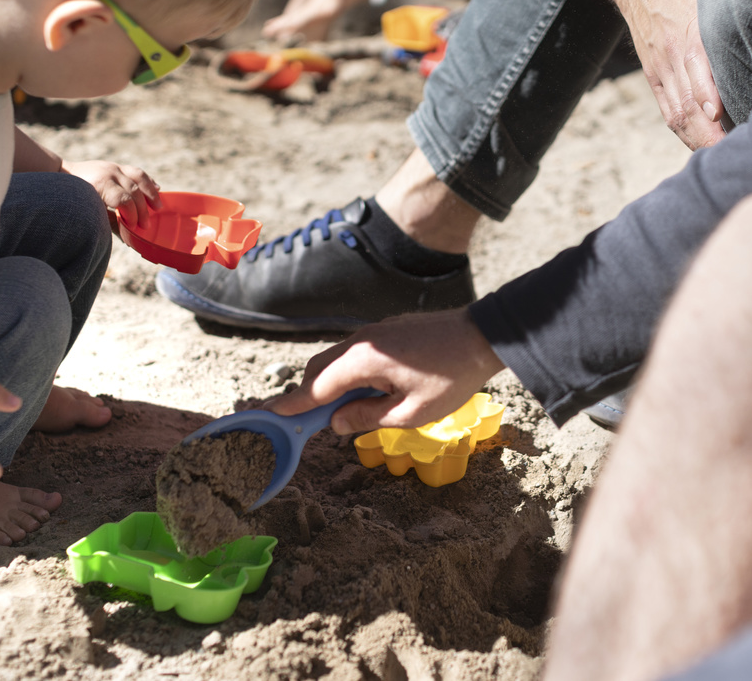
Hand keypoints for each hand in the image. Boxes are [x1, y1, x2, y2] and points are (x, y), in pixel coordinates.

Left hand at [62, 159, 161, 227]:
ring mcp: (114, 167)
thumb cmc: (73, 198)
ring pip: (140, 177)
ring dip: (151, 193)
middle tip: (146, 225)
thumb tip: (128, 236)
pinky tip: (157, 189)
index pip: (124, 200)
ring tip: (158, 207)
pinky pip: (137, 172)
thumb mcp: (88, 211)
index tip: (134, 227)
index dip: (132, 215)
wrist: (61, 174)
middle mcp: (109, 173)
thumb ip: (108, 221)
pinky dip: (148, 182)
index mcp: (101, 184)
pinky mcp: (116, 166)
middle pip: (134, 191)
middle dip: (143, 210)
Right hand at [270, 309, 504, 434]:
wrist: (483, 336)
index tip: (268, 416)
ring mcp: (374, 331)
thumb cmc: (451, 377)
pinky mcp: (387, 329)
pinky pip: (355, 352)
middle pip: (320, 369)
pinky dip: (347, 372)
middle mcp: (361, 341)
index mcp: (362, 361)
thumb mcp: (410, 413)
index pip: (315, 387)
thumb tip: (337, 423)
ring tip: (335, 411)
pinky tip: (361, 391)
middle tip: (301, 421)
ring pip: (337, 359)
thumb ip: (368, 418)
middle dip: (307, 395)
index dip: (291, 405)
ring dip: (330, 384)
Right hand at [620, 0, 725, 149]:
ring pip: (678, 112)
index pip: (698, 66)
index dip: (709, 95)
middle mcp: (674, 54)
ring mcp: (662, 68)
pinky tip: (701, 146)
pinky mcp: (655, 76)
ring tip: (720, 157)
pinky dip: (685, 132)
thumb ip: (739, 10)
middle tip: (734, 151)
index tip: (723, 116)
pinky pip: (668, 110)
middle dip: (709, 132)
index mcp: (691, 29)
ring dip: (698, 138)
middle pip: (688, 101)